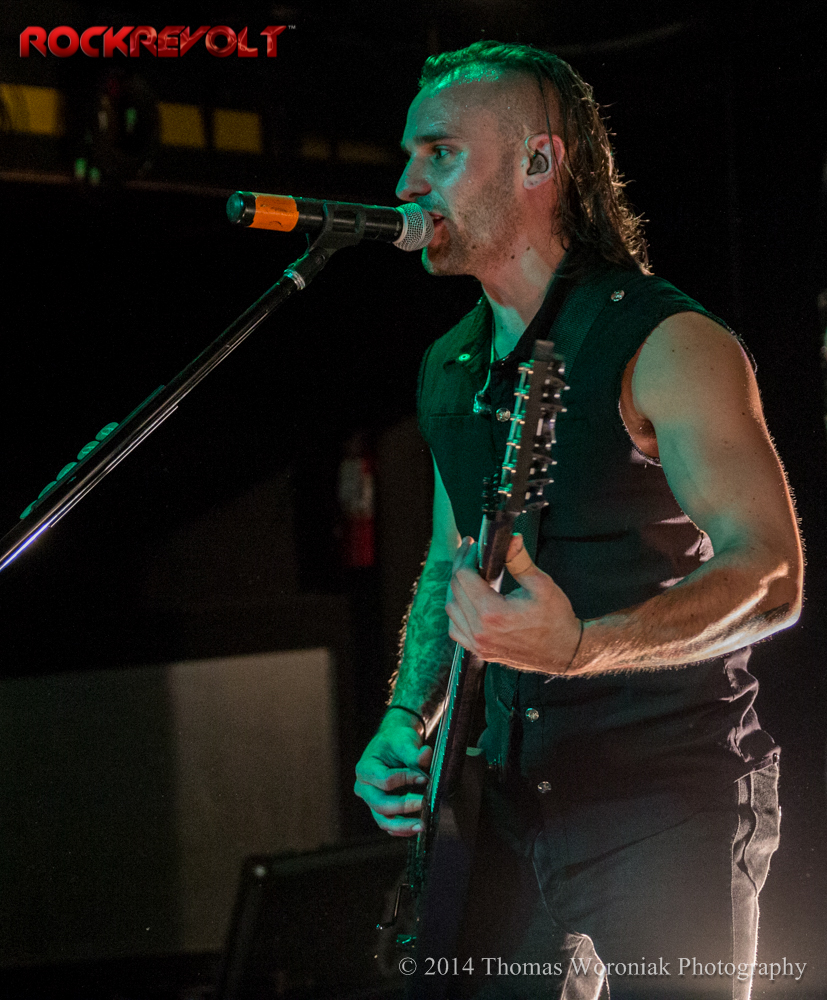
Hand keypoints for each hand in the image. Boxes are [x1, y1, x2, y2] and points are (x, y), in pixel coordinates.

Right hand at [354, 710, 432, 835]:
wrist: (393, 744)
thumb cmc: (395, 741)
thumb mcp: (403, 740)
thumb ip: (412, 751)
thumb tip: (425, 755)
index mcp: (365, 768)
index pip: (385, 780)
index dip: (405, 779)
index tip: (425, 778)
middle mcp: (364, 787)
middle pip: (380, 804)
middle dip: (404, 806)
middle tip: (424, 803)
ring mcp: (371, 801)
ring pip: (383, 820)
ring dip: (403, 825)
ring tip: (422, 825)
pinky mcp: (380, 810)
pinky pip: (388, 825)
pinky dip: (401, 829)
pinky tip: (416, 828)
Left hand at [445, 534, 582, 673]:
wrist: (564, 651)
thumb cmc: (556, 619)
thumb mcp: (541, 584)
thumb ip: (520, 560)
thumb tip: (511, 539)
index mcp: (493, 613)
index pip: (463, 576)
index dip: (467, 556)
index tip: (474, 545)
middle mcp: (481, 631)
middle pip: (454, 590)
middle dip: (461, 566)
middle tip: (471, 554)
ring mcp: (479, 644)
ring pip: (451, 610)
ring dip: (456, 589)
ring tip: (470, 574)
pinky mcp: (480, 651)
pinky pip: (456, 629)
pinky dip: (457, 612)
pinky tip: (468, 601)